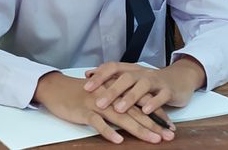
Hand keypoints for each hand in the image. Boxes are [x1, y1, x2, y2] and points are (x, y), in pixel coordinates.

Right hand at [33, 72, 173, 143]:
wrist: (57, 88)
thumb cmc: (81, 93)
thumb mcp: (104, 95)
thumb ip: (119, 102)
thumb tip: (137, 115)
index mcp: (117, 91)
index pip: (142, 102)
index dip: (157, 114)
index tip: (170, 126)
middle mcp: (111, 95)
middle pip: (136, 111)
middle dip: (154, 124)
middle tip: (169, 135)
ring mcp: (98, 103)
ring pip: (122, 117)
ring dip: (139, 129)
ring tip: (153, 139)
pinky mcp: (84, 111)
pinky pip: (98, 122)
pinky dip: (108, 131)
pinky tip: (118, 140)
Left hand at [84, 57, 205, 115]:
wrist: (181, 78)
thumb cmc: (152, 81)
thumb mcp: (132, 77)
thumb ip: (112, 77)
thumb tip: (89, 74)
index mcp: (132, 69)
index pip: (113, 67)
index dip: (100, 76)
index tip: (86, 86)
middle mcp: (142, 73)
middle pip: (126, 77)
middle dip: (111, 90)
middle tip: (99, 103)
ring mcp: (156, 81)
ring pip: (143, 85)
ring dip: (130, 97)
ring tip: (119, 108)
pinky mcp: (169, 90)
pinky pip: (161, 95)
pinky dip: (153, 103)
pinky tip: (146, 111)